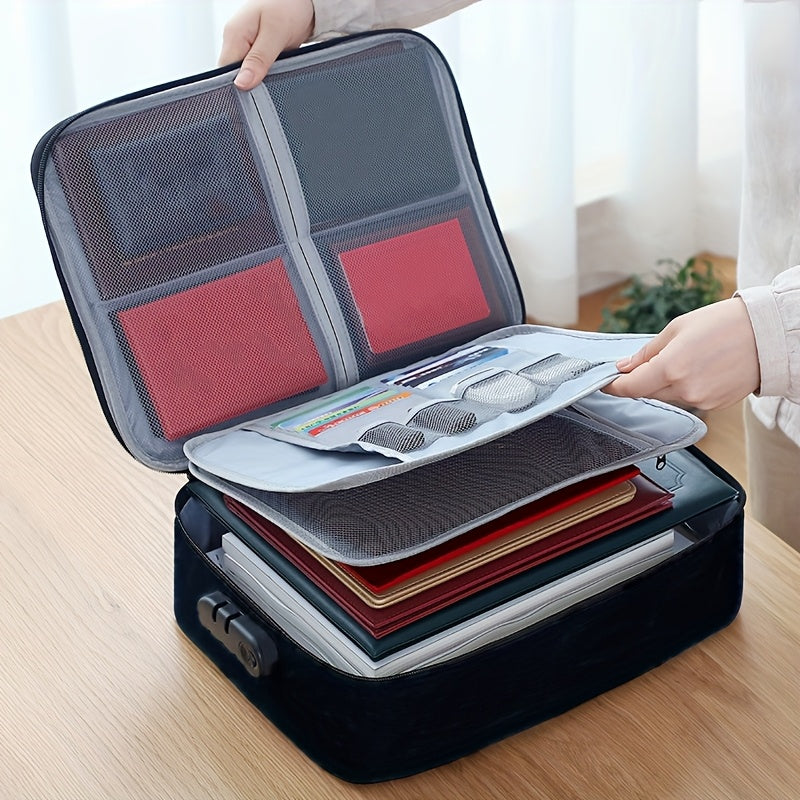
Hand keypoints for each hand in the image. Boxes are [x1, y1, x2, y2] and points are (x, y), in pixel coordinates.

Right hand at [219, 0, 314, 89]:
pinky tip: (276, 73)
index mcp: (234, 34)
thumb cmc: (289, 6)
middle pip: (235, 75)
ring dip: (260, 81)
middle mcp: (236, 40)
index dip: (238, 87)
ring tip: (274, 78)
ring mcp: (246, 45)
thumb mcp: (275, 33)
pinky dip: (267, 75)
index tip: (254, 95)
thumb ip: (258, 59)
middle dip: (250, 86)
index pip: (225, 72)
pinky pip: (257, 69)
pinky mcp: (257, 50)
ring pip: (247, 74)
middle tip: (268, 89)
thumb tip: (241, 83)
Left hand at [603, 297, 760, 409]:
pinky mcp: (715, 405)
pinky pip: (688, 398)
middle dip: (642, 380)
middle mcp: (684, 389)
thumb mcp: (677, 328)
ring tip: (685, 358)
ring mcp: (701, 400)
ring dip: (665, 382)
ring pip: (668, 396)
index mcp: (671, 368)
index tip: (606, 383)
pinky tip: (700, 368)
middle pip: (647, 392)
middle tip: (647, 362)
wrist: (767, 334)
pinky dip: (685, 386)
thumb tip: (625, 366)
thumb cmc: (724, 323)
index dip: (614, 386)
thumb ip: (647, 352)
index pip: (630, 387)